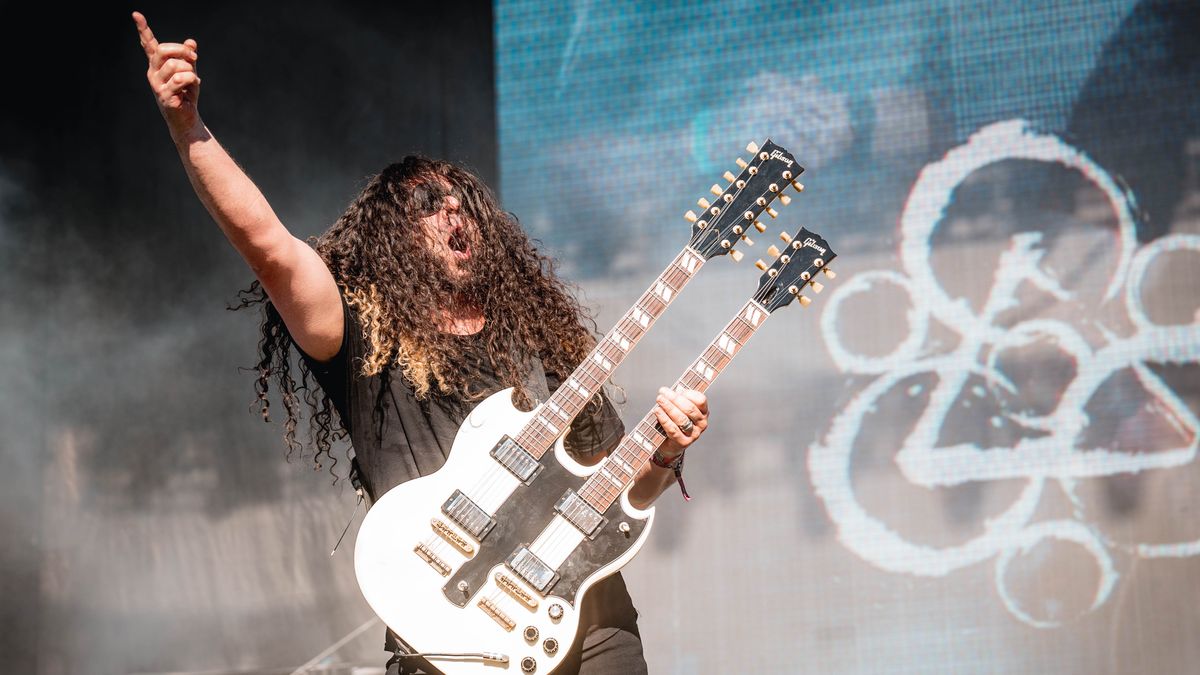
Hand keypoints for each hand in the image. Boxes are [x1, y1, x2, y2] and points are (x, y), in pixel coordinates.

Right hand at [132, 11, 200, 136]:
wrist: (187, 119)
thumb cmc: (186, 95)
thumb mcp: (190, 72)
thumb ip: (189, 57)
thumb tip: (191, 42)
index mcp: (157, 65)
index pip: (148, 45)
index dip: (143, 29)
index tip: (136, 14)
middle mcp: (153, 73)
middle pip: (163, 50)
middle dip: (182, 51)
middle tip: (195, 58)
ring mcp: (157, 85)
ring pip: (174, 65)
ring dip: (190, 70)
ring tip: (193, 80)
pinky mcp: (164, 96)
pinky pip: (181, 79)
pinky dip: (192, 80)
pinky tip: (193, 86)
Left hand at [653, 386, 708, 458]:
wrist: (671, 445)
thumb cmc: (675, 422)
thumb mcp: (680, 410)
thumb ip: (678, 400)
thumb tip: (669, 391)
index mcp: (703, 413)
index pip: (700, 400)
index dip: (688, 393)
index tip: (676, 390)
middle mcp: (702, 424)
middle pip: (689, 408)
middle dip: (674, 398)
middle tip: (662, 392)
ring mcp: (694, 434)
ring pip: (681, 418)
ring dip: (669, 407)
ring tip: (659, 399)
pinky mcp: (683, 442)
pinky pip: (672, 429)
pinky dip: (664, 418)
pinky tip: (657, 411)